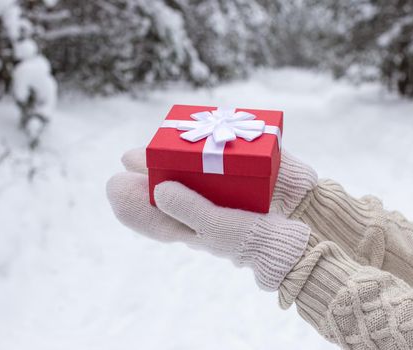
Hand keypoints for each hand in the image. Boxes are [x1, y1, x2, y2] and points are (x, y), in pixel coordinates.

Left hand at [106, 148, 316, 290]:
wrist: (295, 235)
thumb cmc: (252, 237)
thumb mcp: (217, 227)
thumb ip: (189, 209)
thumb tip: (158, 188)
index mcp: (190, 226)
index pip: (151, 217)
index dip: (130, 201)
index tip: (117, 182)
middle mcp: (200, 208)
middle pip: (165, 188)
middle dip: (147, 171)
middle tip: (130, 156)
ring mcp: (219, 191)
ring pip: (187, 174)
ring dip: (172, 158)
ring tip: (160, 142)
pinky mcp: (238, 176)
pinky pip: (215, 163)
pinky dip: (203, 151)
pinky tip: (195, 142)